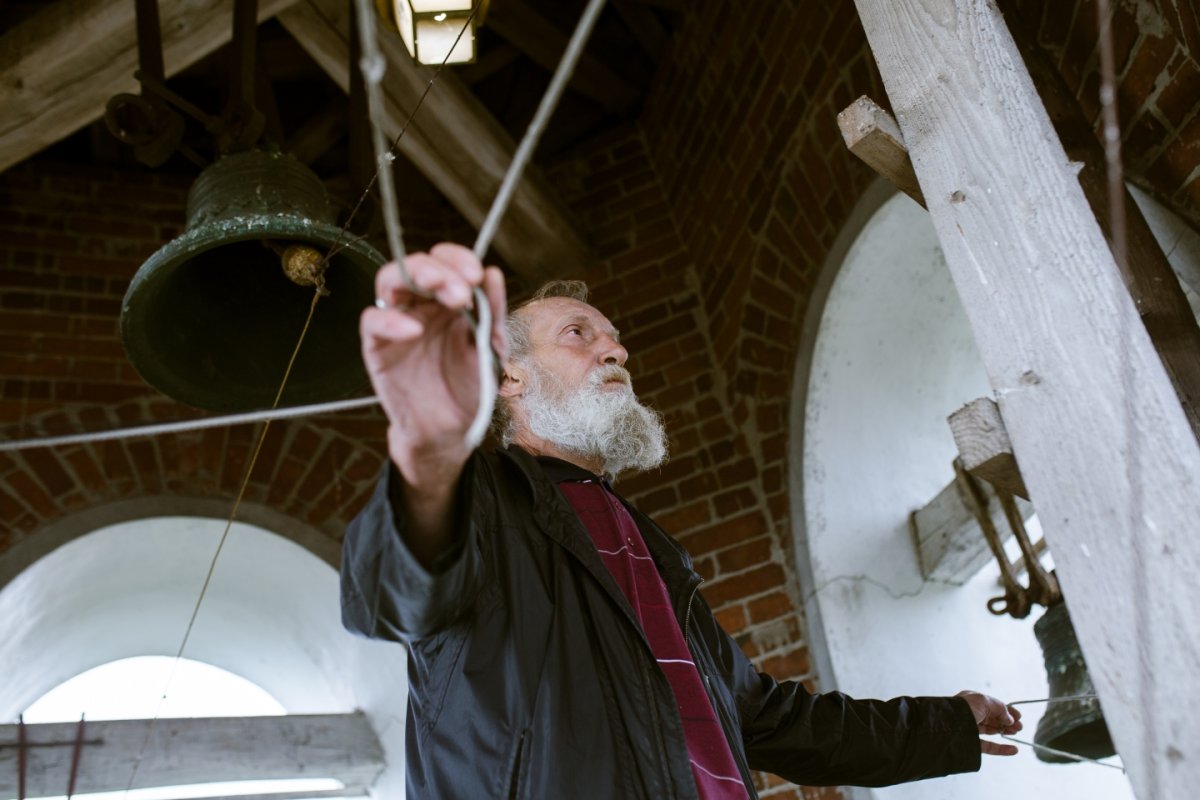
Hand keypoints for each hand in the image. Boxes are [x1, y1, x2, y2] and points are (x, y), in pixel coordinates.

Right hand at [361, 243, 506, 481]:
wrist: (450, 430)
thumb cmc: (470, 387)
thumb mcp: (491, 349)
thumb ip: (492, 313)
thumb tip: (493, 273)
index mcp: (449, 300)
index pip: (447, 262)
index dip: (459, 260)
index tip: (477, 274)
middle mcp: (420, 304)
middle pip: (417, 265)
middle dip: (441, 270)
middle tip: (463, 292)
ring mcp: (396, 321)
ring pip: (389, 280)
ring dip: (415, 279)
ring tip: (445, 296)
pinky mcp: (377, 346)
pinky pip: (373, 320)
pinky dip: (390, 320)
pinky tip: (414, 330)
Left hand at [956, 690, 1022, 755]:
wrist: (946, 725)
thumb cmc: (964, 708)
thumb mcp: (984, 701)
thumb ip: (999, 708)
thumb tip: (1010, 719)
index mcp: (971, 701)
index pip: (992, 706)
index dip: (1006, 711)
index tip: (1019, 716)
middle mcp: (970, 714)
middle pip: (993, 718)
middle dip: (1007, 722)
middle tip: (1020, 726)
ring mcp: (970, 730)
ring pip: (991, 731)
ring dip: (1005, 731)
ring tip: (1017, 732)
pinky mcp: (971, 744)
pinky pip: (988, 747)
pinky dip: (1001, 749)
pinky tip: (1013, 749)